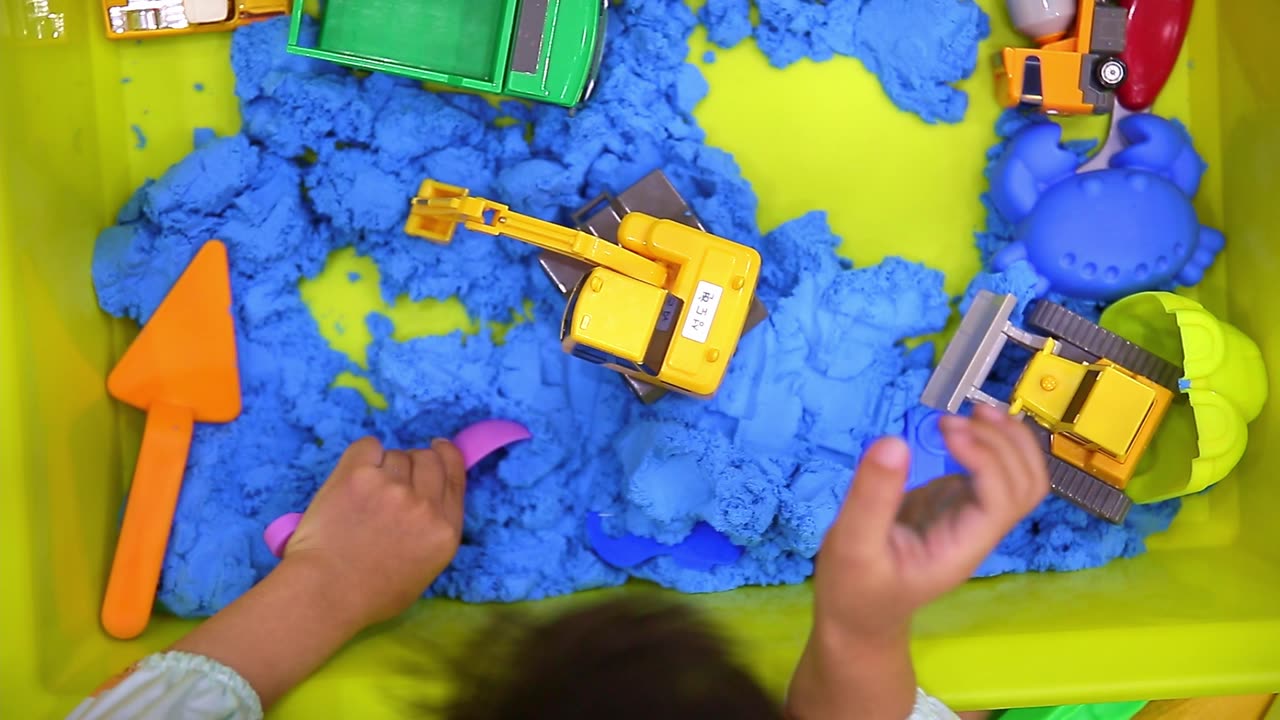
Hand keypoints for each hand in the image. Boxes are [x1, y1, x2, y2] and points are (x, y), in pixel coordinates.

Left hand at [280, 436, 467, 629]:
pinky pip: (368, 446)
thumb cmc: (371, 594)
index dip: (447, 456)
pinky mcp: (358, 475)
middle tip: (393, 478)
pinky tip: (353, 476)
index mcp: (445, 530)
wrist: (324, 593)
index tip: (438, 447)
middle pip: (428, 459)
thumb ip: (433, 531)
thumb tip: (427, 501)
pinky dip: (362, 456)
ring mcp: (391, 487)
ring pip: (396, 454)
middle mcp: (424, 504)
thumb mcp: (424, 569)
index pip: (455, 475)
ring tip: (365, 493)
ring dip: (384, 466)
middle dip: (414, 463)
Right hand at [786, 405, 1048, 719]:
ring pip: (1018, 477)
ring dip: (1007, 440)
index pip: (1001, 499)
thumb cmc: (854, 589)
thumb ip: (871, 497)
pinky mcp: (952, 504)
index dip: (985, 458)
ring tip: (973, 411)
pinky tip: (958, 428)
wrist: (857, 617)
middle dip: (1005, 443)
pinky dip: (986, 444)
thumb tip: (894, 442)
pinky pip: (989, 472)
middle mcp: (976, 531)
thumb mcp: (850, 545)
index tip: (947, 432)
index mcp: (961, 548)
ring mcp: (969, 517)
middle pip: (1025, 486)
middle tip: (961, 415)